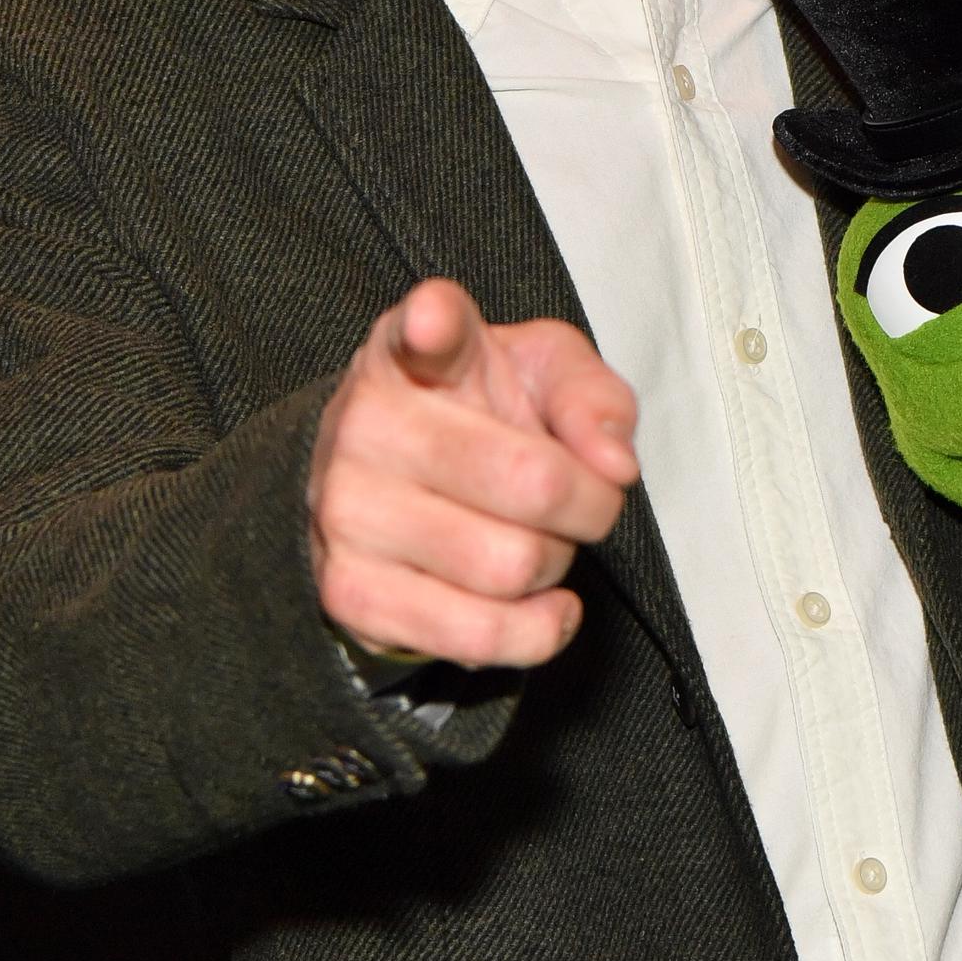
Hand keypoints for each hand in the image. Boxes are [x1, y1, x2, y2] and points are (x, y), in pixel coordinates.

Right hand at [308, 278, 638, 670]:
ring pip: (512, 566)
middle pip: (532, 482)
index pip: (423, 331)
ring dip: (557, 565)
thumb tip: (614, 465)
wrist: (393, 487)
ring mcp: (347, 511)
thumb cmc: (482, 415)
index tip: (433, 325)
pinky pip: (479, 635)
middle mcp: (366, 423)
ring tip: (539, 542)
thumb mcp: (547, 376)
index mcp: (413, 349)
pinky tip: (544, 602)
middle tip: (586, 501)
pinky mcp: (349, 592)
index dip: (433, 326)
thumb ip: (593, 398)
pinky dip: (539, 631)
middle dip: (592, 506)